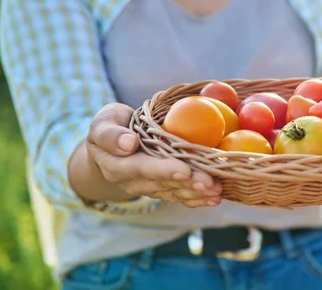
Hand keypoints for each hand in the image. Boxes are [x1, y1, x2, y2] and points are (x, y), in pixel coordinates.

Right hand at [71, 103, 221, 207]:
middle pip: (163, 183)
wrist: (111, 147)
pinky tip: (216, 198)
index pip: (141, 168)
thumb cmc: (111, 127)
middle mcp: (133, 181)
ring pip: (174, 192)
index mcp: (117, 164)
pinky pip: (180, 196)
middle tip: (210, 183)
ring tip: (218, 189)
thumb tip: (128, 144)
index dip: (163, 170)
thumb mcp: (103, 123)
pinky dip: (198, 198)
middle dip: (188, 183)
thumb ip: (110, 134)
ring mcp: (148, 188)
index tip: (184, 170)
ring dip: (197, 192)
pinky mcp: (161, 190)